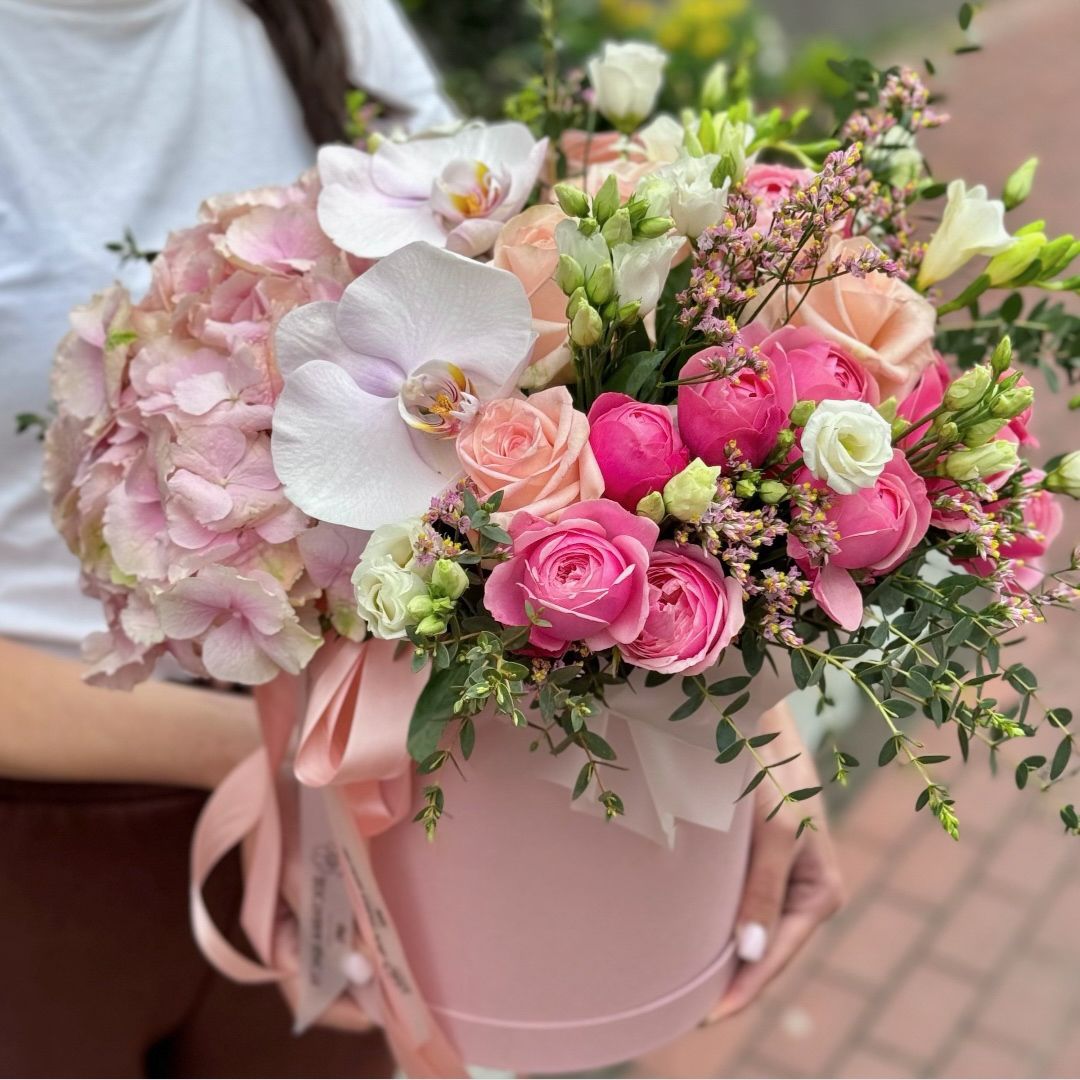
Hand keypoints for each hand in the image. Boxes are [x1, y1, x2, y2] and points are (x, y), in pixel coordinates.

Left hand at [704, 703, 844, 1022]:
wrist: (753, 712)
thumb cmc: (769, 766)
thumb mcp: (773, 831)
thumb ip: (764, 893)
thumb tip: (750, 953)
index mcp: (821, 892)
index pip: (775, 959)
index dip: (740, 991)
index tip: (699, 1020)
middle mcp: (807, 891)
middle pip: (764, 953)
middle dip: (730, 982)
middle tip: (679, 1013)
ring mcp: (784, 877)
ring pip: (751, 932)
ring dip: (723, 957)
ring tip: (680, 989)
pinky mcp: (763, 860)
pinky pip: (741, 906)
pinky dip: (720, 927)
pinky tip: (691, 939)